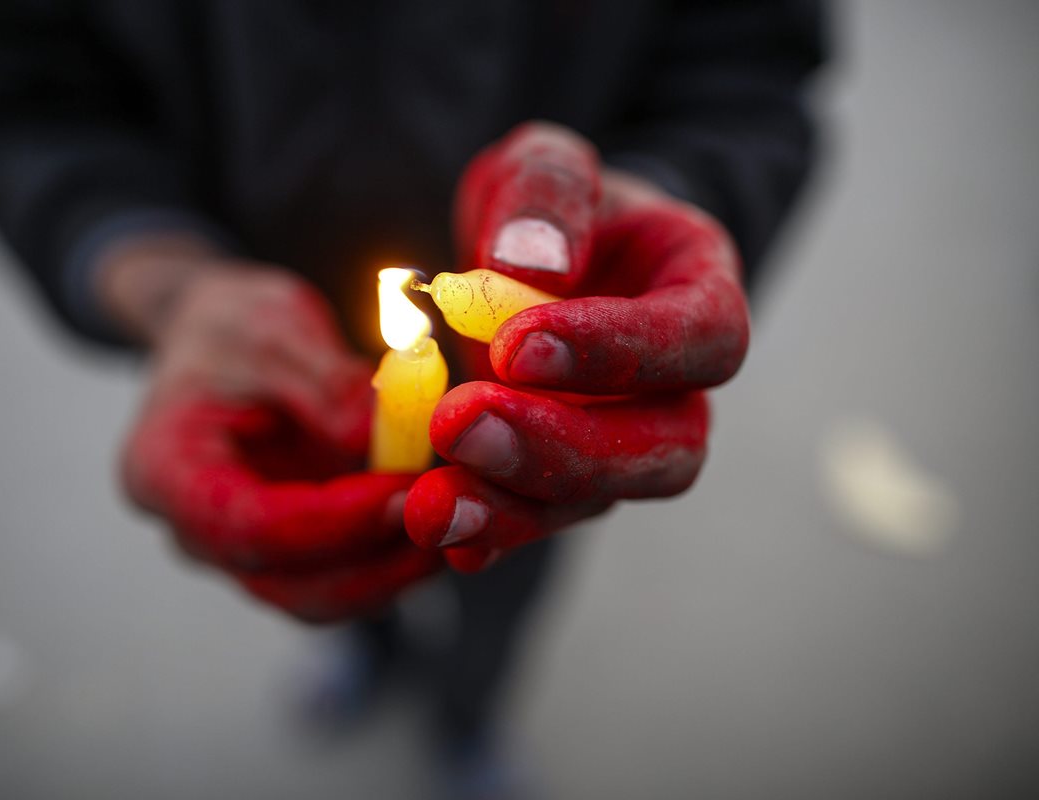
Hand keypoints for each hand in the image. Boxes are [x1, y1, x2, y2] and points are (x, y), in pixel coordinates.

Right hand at [101, 239, 440, 621]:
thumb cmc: (231, 327)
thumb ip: (321, 384)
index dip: (333, 521)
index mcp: (165, 471)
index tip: (403, 492)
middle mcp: (198, 532)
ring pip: (325, 596)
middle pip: (291, 585)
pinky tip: (445, 514)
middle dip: (379, 562)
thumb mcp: (271, 325)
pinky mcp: (292, 552)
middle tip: (454, 516)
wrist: (220, 342)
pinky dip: (395, 556)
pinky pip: (345, 576)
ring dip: (397, 568)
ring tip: (462, 515)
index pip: (248, 527)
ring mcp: (247, 551)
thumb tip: (376, 440)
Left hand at [405, 122, 749, 571]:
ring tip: (431, 505)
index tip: (516, 346)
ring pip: (599, 498)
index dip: (620, 350)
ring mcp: (625, 443)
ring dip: (515, 508)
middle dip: (561, 448)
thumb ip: (545, 196)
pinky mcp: (565, 480)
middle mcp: (678, 386)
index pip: (701, 336)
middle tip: (459, 425)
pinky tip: (436, 534)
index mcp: (699, 294)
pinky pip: (539, 518)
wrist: (528, 261)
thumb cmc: (548, 210)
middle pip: (665, 447)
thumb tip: (535, 266)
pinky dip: (488, 532)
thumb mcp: (543, 167)